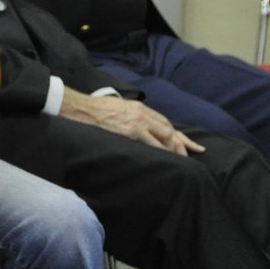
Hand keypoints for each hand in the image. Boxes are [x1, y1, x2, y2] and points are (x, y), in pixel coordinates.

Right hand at [59, 90, 202, 154]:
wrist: (80, 108)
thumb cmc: (94, 109)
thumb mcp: (117, 107)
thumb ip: (129, 115)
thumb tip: (133, 125)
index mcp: (139, 107)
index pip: (164, 122)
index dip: (177, 134)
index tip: (189, 144)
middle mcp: (142, 114)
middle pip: (169, 129)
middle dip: (179, 143)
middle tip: (187, 155)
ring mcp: (137, 123)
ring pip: (164, 137)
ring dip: (173, 150)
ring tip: (180, 161)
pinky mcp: (130, 132)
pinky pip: (152, 144)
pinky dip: (161, 152)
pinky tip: (167, 160)